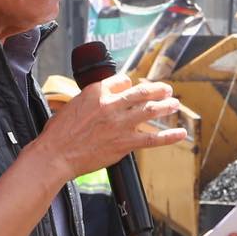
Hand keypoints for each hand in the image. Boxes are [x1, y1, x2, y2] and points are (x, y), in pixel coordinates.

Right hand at [40, 76, 185, 182]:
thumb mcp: (73, 103)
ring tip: (174, 104)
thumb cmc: (59, 132)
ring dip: (165, 106)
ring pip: (150, 111)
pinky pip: (152, 138)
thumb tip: (103, 97)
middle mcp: (111, 104)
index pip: (122, 81)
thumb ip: (92, 98)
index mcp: (96, 92)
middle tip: (166, 89)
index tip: (134, 88)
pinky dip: (169, 136)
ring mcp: (120, 124)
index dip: (130, 84)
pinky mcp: (124, 143)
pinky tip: (180, 133)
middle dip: (157, 89)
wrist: (56, 154)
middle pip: (141, 92)